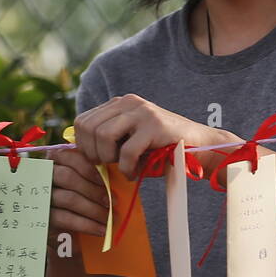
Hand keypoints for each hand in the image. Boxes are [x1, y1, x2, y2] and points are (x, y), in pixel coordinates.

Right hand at [44, 143, 109, 247]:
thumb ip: (90, 175)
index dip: (88, 168)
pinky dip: (86, 224)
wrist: (60, 232)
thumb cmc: (76, 201)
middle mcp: (43, 176)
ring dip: (93, 209)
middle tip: (112, 202)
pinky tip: (100, 230)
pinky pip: (65, 219)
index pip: (69, 157)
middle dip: (93, 190)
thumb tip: (112, 176)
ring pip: (69, 198)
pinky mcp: (41, 217)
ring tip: (109, 218)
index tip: (105, 181)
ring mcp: (40, 197)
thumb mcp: (81, 184)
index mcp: (53, 161)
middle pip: (67, 177)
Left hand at [72, 93, 232, 181]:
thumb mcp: (129, 140)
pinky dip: (127, 168)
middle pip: (89, 128)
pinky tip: (134, 173)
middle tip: (107, 165)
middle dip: (93, 153)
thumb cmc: (161, 149)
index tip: (96, 159)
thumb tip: (75, 151)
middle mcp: (129, 103)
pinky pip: (127, 151)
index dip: (83, 144)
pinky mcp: (155, 126)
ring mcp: (142, 112)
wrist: (199, 146)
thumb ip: (106, 140)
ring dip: (109, 159)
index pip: (82, 121)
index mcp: (119, 104)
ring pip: (104, 135)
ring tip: (122, 167)